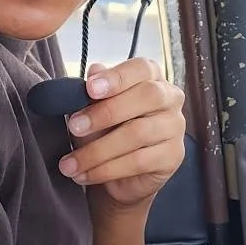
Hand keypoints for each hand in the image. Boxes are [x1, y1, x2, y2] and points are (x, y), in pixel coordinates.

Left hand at [59, 57, 185, 210]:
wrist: (117, 176)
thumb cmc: (105, 132)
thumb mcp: (92, 110)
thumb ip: (93, 93)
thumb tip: (94, 71)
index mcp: (151, 77)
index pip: (142, 68)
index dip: (117, 77)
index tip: (90, 89)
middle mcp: (170, 98)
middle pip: (148, 96)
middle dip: (107, 111)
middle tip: (74, 126)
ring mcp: (175, 127)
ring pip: (138, 134)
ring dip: (98, 150)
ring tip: (70, 163)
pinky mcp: (173, 156)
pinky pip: (138, 161)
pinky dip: (106, 170)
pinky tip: (84, 175)